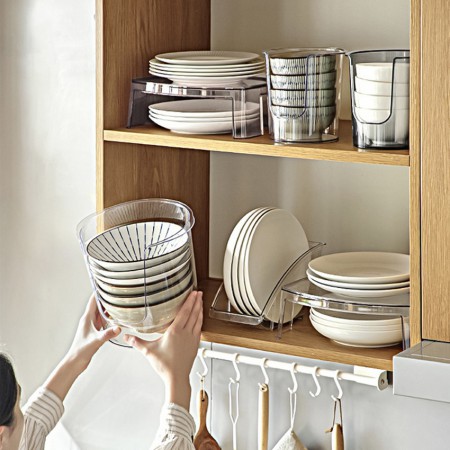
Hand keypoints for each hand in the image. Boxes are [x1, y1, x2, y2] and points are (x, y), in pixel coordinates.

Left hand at [65, 293, 120, 370]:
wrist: (75, 361)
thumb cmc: (81, 350)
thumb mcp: (96, 341)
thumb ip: (107, 334)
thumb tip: (118, 328)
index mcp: (87, 318)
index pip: (93, 301)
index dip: (99, 292)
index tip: (105, 285)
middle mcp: (89, 320)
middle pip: (98, 305)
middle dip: (106, 298)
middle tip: (116, 292)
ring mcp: (92, 326)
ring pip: (101, 312)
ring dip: (108, 307)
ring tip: (118, 302)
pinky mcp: (95, 332)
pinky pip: (103, 320)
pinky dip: (109, 317)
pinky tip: (115, 318)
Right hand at [124, 290, 202, 408]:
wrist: (176, 377)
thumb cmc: (165, 365)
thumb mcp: (149, 351)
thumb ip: (137, 342)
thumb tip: (127, 337)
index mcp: (175, 331)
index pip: (185, 312)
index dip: (190, 301)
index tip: (193, 293)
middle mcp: (186, 333)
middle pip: (193, 313)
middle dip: (196, 302)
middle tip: (199, 293)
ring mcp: (192, 338)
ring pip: (198, 320)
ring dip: (200, 310)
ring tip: (200, 302)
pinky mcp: (195, 344)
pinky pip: (200, 328)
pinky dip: (200, 320)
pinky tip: (199, 319)